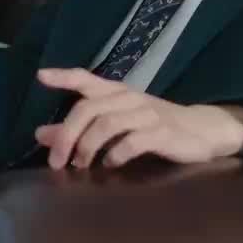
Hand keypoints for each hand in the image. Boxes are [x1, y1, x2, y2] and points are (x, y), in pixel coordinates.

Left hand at [36, 69, 242, 169]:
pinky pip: (133, 141)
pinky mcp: (162, 133)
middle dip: (66, 135)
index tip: (40, 77)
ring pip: (107, 124)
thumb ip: (77, 130)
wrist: (202, 130)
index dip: (63, 77)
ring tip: (80, 165)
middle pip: (88, 109)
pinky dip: (116, 154)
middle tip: (56, 161)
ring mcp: (146, 114)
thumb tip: (40, 134)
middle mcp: (128, 98)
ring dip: (87, 147)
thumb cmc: (152, 126)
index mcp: (115, 92)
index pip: (86, 78)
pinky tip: (110, 165)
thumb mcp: (114, 125)